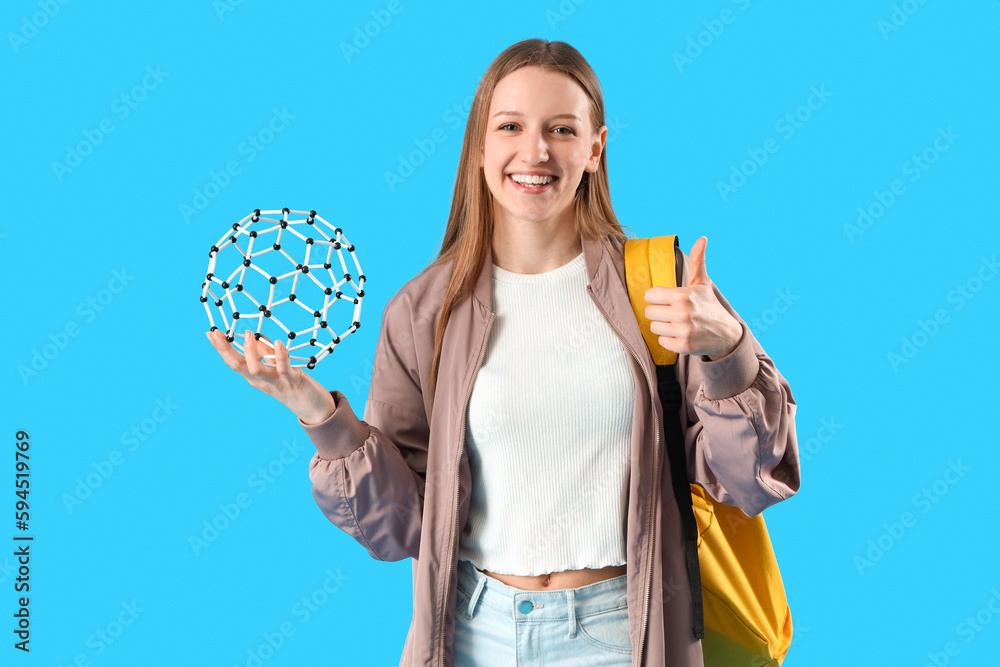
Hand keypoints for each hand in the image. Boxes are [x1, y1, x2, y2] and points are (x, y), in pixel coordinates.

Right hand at [206, 329, 336, 423]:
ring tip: (248, 334)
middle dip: (225, 350)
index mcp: (254, 377)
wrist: (312, 408)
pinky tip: (278, 343)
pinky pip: (284, 369)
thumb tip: (253, 337)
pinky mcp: (292, 381)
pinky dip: (280, 356)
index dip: (220, 349)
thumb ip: (265, 352)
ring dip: (250, 352)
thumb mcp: (275, 368)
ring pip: (256, 370)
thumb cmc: (292, 384)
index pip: (232, 362)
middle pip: (237, 367)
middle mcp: (261, 381)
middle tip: (216, 334)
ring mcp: (276, 382)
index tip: (210, 333)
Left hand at [643, 236, 742, 359]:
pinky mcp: (683, 346)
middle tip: (672, 312)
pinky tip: (680, 334)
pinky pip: (661, 341)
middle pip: (649, 312)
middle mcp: (683, 313)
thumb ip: (697, 261)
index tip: (666, 299)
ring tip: (677, 323)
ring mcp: (683, 331)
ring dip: (663, 326)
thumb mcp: (702, 283)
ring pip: (654, 327)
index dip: (657, 297)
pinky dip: (669, 339)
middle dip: (659, 312)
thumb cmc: (708, 306)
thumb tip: (702, 238)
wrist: (726, 334)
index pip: (650, 295)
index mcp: (684, 296)